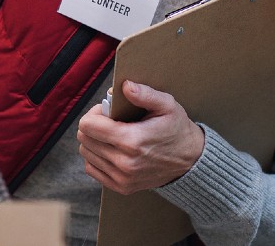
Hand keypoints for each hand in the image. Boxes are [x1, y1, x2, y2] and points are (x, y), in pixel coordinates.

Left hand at [76, 80, 204, 194]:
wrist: (190, 161)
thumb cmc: (177, 129)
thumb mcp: (167, 105)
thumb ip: (145, 94)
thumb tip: (125, 86)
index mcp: (132, 141)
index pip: (88, 126)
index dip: (95, 113)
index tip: (108, 111)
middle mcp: (124, 162)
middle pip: (84, 139)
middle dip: (94, 126)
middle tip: (111, 121)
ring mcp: (122, 178)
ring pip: (86, 153)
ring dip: (95, 141)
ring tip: (113, 135)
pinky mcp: (121, 187)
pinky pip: (91, 169)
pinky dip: (96, 157)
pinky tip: (112, 149)